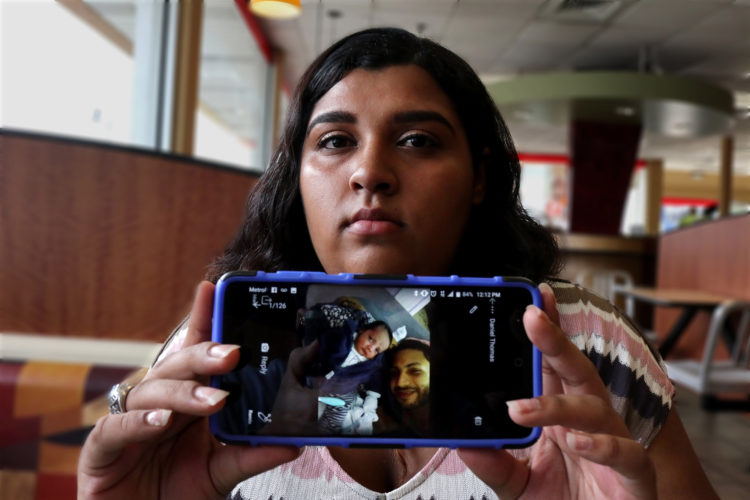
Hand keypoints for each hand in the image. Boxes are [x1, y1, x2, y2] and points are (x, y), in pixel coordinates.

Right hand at [77, 281, 299, 499]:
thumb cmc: (176, 492)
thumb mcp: (221, 472)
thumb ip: (250, 456)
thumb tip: (293, 443)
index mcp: (186, 400)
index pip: (194, 354)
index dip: (201, 320)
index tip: (212, 289)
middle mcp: (158, 402)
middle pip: (177, 366)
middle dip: (203, 355)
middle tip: (233, 355)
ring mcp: (128, 421)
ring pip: (152, 391)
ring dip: (183, 394)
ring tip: (212, 401)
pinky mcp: (101, 448)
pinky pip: (116, 428)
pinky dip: (138, 423)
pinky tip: (160, 421)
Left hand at [459, 283, 655, 498]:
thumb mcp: (515, 482)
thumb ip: (493, 462)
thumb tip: (462, 441)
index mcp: (562, 414)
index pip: (553, 366)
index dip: (548, 332)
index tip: (533, 300)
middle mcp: (590, 421)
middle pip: (577, 371)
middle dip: (556, 341)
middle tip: (531, 317)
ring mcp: (615, 445)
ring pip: (596, 408)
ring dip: (558, 405)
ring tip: (522, 409)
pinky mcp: (636, 477)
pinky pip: (628, 454)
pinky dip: (604, 445)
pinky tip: (577, 442)